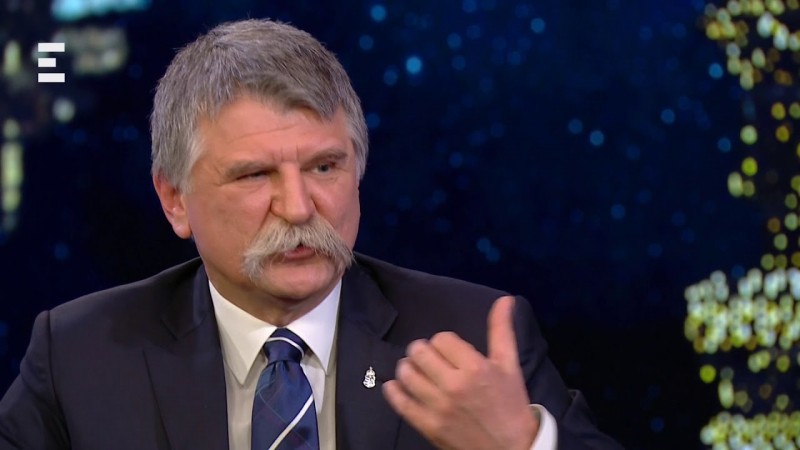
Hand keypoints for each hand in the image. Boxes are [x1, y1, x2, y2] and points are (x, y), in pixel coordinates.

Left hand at [382, 296, 539, 449]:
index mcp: (475, 367)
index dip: (444, 342)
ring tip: (415, 371)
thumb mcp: (509, 365)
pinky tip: (395, 386)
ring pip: (407, 374)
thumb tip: (504, 299)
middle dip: (422, 351)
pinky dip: (393, 391)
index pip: (441, 339)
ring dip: (407, 368)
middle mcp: (454, 385)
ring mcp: (439, 407)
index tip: (450, 351)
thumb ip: (502, 330)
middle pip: (419, 352)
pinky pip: (400, 403)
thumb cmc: (511, 404)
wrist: (511, 449)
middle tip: (429, 359)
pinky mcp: (428, 426)